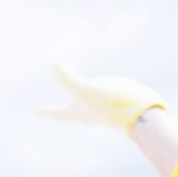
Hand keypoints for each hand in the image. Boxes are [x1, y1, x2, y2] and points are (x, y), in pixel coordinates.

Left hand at [38, 62, 167, 133]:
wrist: (141, 113)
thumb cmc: (109, 106)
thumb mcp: (84, 90)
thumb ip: (67, 78)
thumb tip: (52, 63)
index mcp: (79, 113)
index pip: (58, 113)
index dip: (47, 111)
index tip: (36, 111)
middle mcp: (90, 113)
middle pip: (72, 111)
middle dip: (63, 110)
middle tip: (56, 110)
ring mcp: (104, 108)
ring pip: (90, 103)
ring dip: (83, 99)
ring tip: (80, 95)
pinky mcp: (118, 102)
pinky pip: (105, 95)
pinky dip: (100, 90)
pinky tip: (105, 85)